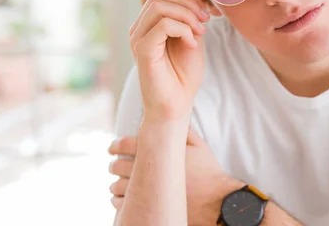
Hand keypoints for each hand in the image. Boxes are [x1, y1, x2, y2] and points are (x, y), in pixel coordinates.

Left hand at [108, 127, 244, 225]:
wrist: (216, 199)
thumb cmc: (209, 172)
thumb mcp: (199, 146)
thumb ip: (183, 131)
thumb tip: (171, 118)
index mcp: (160, 154)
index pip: (127, 145)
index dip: (116, 145)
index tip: (112, 147)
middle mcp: (151, 172)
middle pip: (119, 166)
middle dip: (113, 164)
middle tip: (113, 164)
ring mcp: (149, 193)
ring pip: (119, 187)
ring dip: (114, 184)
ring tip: (115, 183)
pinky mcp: (151, 209)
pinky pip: (123, 206)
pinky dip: (117, 201)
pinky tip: (119, 198)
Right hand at [130, 0, 210, 120]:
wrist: (178, 103)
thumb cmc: (184, 73)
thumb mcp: (192, 34)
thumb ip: (188, 11)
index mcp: (150, 22)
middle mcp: (139, 27)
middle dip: (188, 2)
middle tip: (205, 20)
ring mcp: (138, 38)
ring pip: (159, 6)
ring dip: (187, 15)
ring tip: (200, 33)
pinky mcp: (142, 50)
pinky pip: (163, 25)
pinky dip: (183, 30)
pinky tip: (192, 44)